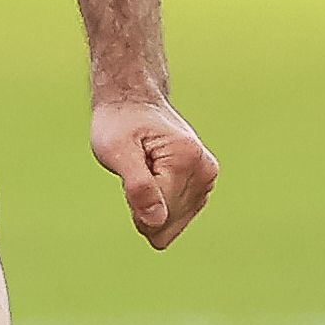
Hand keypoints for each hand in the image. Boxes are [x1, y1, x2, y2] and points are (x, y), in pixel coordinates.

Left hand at [92, 92, 218, 250]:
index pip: (159, 215)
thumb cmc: (120, 123)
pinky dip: (159, 203)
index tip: (129, 173)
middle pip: (168, 221)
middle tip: (137, 169)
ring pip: (173, 223)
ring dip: (151, 203)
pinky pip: (177, 216)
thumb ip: (137, 187)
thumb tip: (156, 221)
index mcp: (186, 161)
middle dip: (144, 205)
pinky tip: (153, 178)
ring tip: (145, 170)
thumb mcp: (116, 151)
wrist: (134, 101)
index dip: (135, 204)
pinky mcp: (204, 185)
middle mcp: (205, 171)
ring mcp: (208, 179)